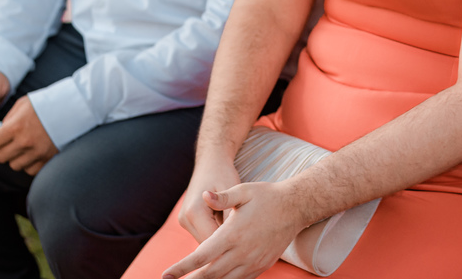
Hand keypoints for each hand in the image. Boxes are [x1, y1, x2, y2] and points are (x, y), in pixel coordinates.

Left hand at [0, 96, 57, 174]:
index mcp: (16, 127)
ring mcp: (37, 153)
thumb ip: (7, 120)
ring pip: (14, 165)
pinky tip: (32, 152)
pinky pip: (29, 170)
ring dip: (14, 157)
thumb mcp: (22, 105)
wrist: (72, 109)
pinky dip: (28, 164)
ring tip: (21, 146)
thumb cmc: (45, 104)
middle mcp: (24, 142)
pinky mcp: (47, 159)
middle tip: (4, 143)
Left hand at [164, 181, 306, 278]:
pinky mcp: (261, 266)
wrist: (295, 207)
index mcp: (233, 234)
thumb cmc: (266, 196)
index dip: (182, 267)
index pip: (201, 256)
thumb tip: (205, 195)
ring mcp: (253, 262)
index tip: (166, 274)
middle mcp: (242, 252)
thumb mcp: (243, 190)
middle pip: (209, 274)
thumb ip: (222, 197)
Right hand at [178, 158, 243, 243]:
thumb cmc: (223, 174)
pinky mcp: (188, 221)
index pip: (212, 242)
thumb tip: (236, 240)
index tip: (247, 251)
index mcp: (194, 212)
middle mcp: (185, 219)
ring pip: (205, 243)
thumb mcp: (232, 193)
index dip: (229, 247)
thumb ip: (231, 216)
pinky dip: (217, 235)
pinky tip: (232, 232)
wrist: (211, 161)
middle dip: (225, 246)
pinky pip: (204, 235)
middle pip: (207, 246)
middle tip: (247, 248)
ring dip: (220, 241)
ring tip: (241, 240)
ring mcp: (184, 221)